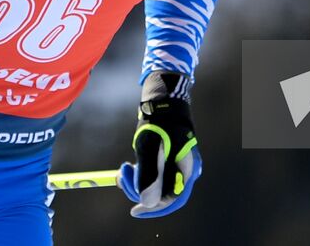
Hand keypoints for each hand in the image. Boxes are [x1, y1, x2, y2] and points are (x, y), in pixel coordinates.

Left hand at [118, 72, 200, 217]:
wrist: (164, 98)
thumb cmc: (160, 120)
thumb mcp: (151, 147)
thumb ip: (150, 176)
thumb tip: (146, 203)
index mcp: (188, 169)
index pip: (172, 200)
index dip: (152, 209)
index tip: (133, 211)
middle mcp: (186, 170)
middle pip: (163, 193)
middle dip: (140, 189)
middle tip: (122, 176)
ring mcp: (178, 165)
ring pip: (157, 184)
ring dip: (138, 180)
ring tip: (125, 167)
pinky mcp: (169, 159)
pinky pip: (155, 174)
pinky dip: (142, 173)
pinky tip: (132, 163)